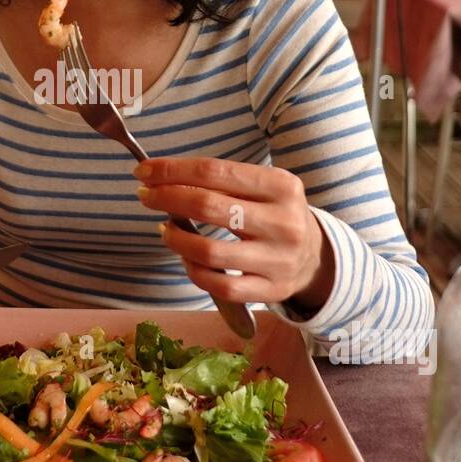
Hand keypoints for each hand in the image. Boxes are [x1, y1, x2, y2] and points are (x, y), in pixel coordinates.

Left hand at [133, 157, 334, 312]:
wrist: (316, 257)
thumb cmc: (276, 214)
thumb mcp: (263, 188)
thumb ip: (222, 182)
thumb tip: (163, 178)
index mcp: (281, 186)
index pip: (214, 172)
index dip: (172, 171)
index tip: (144, 171)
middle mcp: (283, 222)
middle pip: (208, 206)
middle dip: (166, 198)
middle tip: (146, 196)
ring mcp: (278, 260)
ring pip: (208, 251)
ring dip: (175, 237)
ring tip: (165, 228)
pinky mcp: (271, 291)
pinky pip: (219, 284)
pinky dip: (192, 270)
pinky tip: (185, 257)